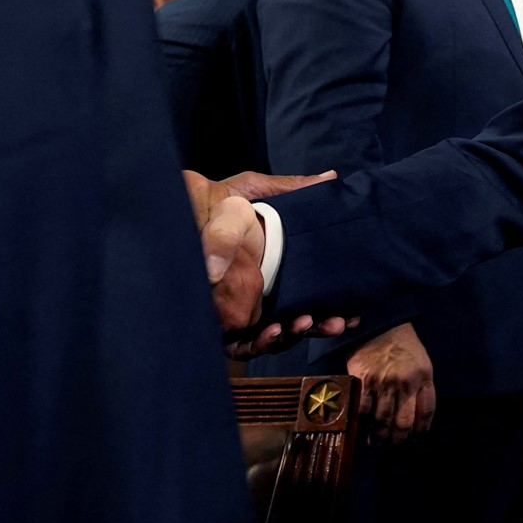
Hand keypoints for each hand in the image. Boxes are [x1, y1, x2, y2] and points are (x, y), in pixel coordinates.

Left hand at [183, 170, 356, 355]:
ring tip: (306, 321)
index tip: (351, 310)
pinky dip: (259, 342)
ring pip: (272, 336)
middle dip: (320, 325)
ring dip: (293, 334)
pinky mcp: (215, 327)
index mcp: (271, 271)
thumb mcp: (254, 191)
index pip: (307, 297)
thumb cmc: (213, 202)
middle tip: (336, 320)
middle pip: (295, 320)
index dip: (330, 308)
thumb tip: (331, 177)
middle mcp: (256, 296)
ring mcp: (236, 313)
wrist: (171, 211)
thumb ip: (291, 189)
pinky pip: (240, 345)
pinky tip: (273, 329)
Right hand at [347, 322, 435, 443]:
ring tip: (378, 443)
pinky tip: (364, 429)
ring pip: (383, 421)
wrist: (380, 325)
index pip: (426, 412)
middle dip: (399, 439)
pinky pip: (364, 410)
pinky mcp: (364, 381)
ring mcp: (384, 383)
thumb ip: (422, 387)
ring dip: (380, 437)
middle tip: (394, 444)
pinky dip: (363, 424)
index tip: (415, 439)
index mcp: (424, 377)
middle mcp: (406, 382)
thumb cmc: (403, 345)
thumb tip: (417, 417)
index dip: (421, 430)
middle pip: (404, 422)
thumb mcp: (422, 363)